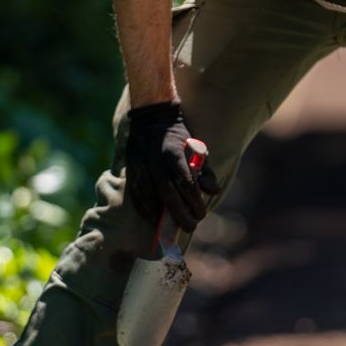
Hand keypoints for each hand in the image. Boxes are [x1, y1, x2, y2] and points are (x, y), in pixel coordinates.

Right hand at [125, 101, 219, 231]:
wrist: (151, 117)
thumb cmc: (179, 136)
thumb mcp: (197, 148)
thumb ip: (205, 170)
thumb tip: (214, 191)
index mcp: (174, 152)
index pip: (185, 182)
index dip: (194, 201)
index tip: (202, 214)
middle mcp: (155, 159)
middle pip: (168, 194)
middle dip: (181, 214)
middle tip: (191, 227)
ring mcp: (140, 164)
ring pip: (151, 196)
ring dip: (162, 215)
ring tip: (174, 227)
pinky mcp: (131, 168)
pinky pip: (136, 193)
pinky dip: (145, 208)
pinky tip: (154, 219)